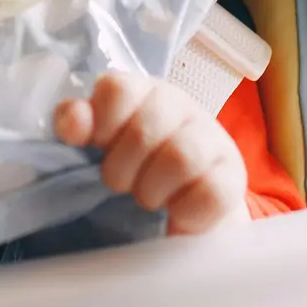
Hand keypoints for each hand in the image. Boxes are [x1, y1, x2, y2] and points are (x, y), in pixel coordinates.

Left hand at [54, 71, 247, 234]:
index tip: (97, 149)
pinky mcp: (233, 176)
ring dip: (153, 189)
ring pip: (181, 157)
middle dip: (122, 169)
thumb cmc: (135, 174)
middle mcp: (179, 106)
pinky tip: (177, 213)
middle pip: (145, 127)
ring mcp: (211, 138)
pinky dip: (186, 211)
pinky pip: (210, 192)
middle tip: (121, 185)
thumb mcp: (101, 148)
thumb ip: (78, 126)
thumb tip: (74, 122)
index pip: (117, 88)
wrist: (180, 217)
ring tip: (148, 200)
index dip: (101, 123)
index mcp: (141, 93)